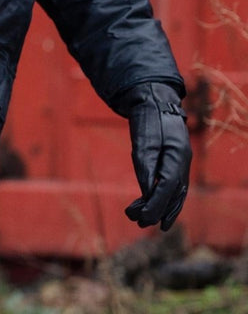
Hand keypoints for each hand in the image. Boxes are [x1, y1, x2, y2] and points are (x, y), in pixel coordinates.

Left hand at [117, 82, 191, 230]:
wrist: (155, 100)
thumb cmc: (147, 119)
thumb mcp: (142, 142)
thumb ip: (145, 166)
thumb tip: (146, 192)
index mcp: (177, 156)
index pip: (167, 188)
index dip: (155, 205)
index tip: (142, 217)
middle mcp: (183, 163)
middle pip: (173, 195)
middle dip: (156, 211)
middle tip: (138, 222)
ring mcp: (181, 163)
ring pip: (175, 193)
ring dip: (160, 208)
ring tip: (142, 220)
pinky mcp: (174, 162)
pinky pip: (172, 186)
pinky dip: (164, 199)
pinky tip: (152, 206)